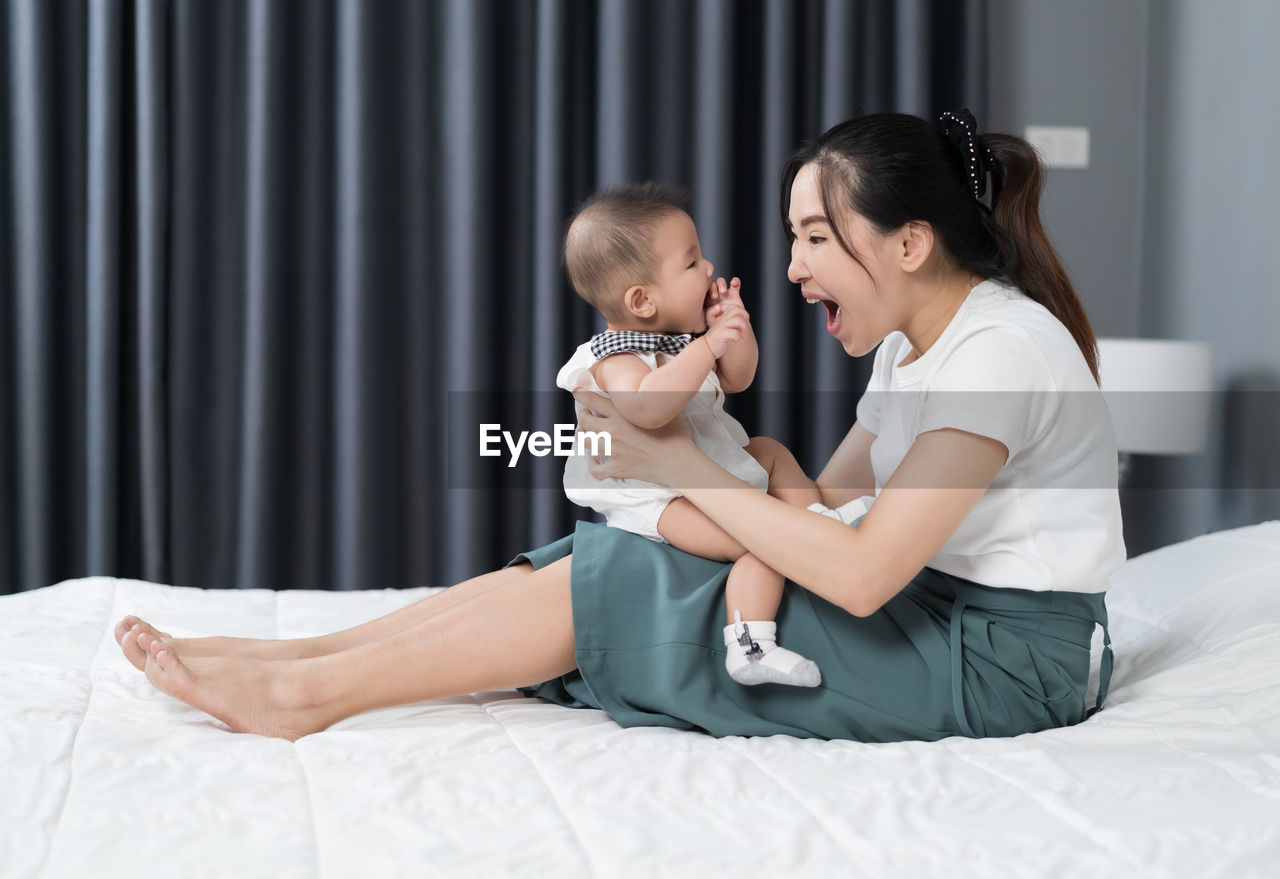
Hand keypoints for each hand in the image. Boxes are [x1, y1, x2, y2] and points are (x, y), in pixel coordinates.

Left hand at [573, 387, 693, 485]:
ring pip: (584, 441)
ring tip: (588, 435)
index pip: (591, 399)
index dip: (581, 394)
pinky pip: (595, 469)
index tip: (577, 392)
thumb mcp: (667, 404)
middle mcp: (612, 430)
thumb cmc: (676, 434)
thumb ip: (657, 383)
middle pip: (583, 420)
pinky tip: (597, 461)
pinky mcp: (616, 468)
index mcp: (621, 413)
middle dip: (583, 416)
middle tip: (587, 415)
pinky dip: (594, 465)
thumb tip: (663, 357)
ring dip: (584, 437)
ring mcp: (612, 450)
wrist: (678, 463)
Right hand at [701, 297, 750, 358]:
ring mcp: (721, 326)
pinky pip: (735, 333)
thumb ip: (732, 322)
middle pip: (738, 310)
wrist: (706, 348)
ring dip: (744, 329)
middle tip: (744, 329)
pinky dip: (738, 338)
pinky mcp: (721, 335)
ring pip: (738, 321)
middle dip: (745, 320)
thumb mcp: (725, 327)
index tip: (743, 324)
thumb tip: (745, 319)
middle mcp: (722, 320)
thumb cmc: (718, 339)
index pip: (736, 307)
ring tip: (742, 336)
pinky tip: (735, 341)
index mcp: (723, 317)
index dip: (743, 314)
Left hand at [703, 276, 743, 324]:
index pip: (702, 290)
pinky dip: (735, 281)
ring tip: (723, 292)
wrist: (732, 326)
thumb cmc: (720, 324)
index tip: (710, 298)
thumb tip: (716, 306)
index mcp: (706, 300)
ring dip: (721, 284)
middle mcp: (714, 295)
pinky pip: (735, 283)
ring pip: (720, 281)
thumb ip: (710, 314)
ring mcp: (724, 293)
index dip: (705, 291)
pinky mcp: (734, 293)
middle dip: (713, 288)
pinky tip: (733, 284)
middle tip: (715, 296)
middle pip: (710, 283)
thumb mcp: (711, 321)